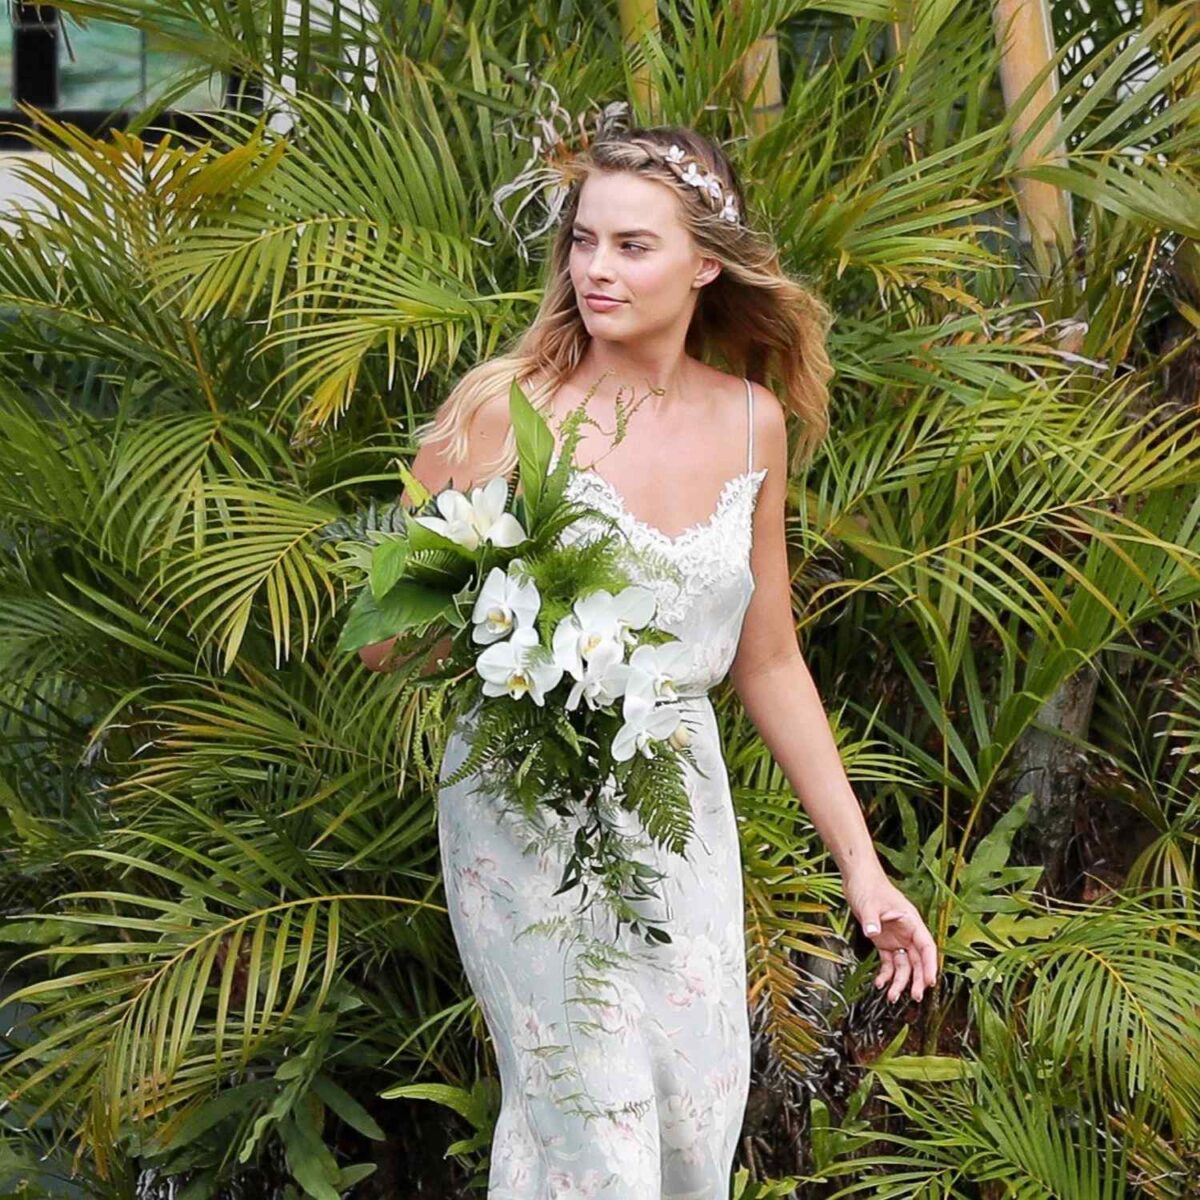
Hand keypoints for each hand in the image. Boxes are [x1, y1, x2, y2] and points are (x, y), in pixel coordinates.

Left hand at [843, 869, 938, 1002]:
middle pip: (917, 960)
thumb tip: (872, 932)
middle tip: (914, 997)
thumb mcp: (869, 904)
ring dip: (900, 981)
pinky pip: (889, 962)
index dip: (930, 965)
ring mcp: (896, 938)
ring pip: (903, 965)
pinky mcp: (884, 941)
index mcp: (911, 921)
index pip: (927, 947)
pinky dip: (886, 974)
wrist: (857, 878)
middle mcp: (907, 932)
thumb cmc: (868, 886)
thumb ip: (872, 920)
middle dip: (916, 980)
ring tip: (892, 997)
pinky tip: (879, 983)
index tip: (929, 981)